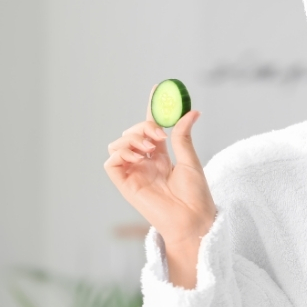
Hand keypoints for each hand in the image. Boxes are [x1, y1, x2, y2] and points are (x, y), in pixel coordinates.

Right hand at [104, 85, 216, 262]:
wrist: (193, 218)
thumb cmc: (195, 195)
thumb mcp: (191, 160)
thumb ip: (183, 136)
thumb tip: (192, 111)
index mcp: (161, 155)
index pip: (152, 127)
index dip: (152, 107)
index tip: (157, 88)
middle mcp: (145, 162)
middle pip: (132, 132)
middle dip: (143, 126)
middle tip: (158, 135)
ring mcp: (134, 172)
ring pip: (118, 144)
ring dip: (132, 138)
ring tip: (150, 147)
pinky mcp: (125, 184)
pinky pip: (111, 162)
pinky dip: (121, 152)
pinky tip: (138, 155)